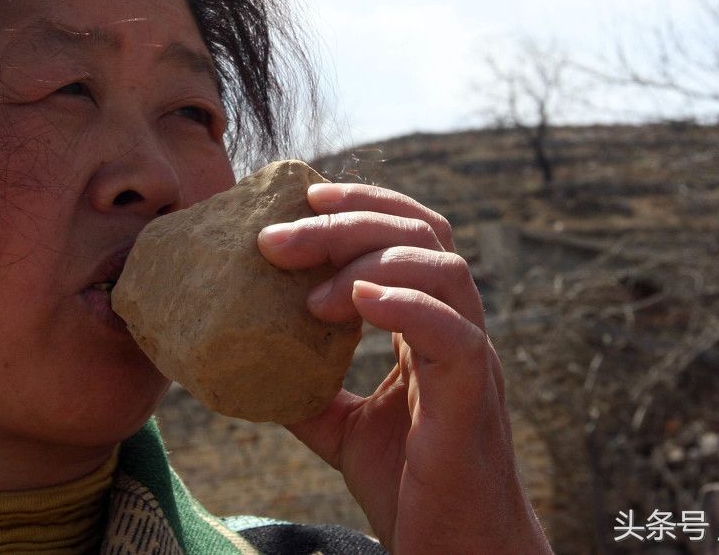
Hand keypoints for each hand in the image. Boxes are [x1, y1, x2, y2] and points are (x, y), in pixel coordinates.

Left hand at [257, 182, 550, 553]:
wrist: (456, 553)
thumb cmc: (411, 489)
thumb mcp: (342, 427)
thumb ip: (307, 387)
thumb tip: (246, 358)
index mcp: (431, 325)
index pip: (412, 233)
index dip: (364, 204)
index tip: (302, 199)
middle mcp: (459, 328)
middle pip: (421, 235)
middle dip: (347, 221)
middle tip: (275, 239)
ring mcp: (472, 360)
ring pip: (443, 270)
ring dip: (369, 259)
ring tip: (309, 291)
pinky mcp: (471, 399)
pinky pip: (453, 335)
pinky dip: (406, 306)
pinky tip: (358, 298)